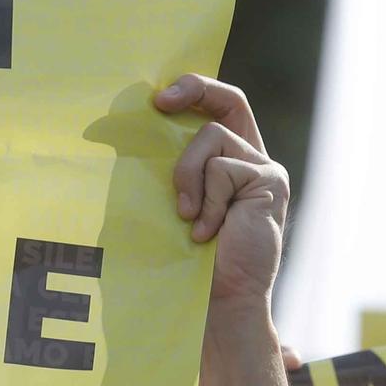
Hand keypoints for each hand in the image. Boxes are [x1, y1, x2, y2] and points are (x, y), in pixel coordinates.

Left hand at [155, 75, 289, 307]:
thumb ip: (171, 171)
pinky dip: (207, 201)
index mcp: (230, 159)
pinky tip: (208, 232)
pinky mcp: (270, 182)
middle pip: (230, 100)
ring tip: (188, 217)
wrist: (219, 298)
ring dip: (188, 176)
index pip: (220, 107)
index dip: (194, 90)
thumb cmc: (190, 256)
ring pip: (211, 137)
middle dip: (195, 88)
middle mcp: (252, 157)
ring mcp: (264, 169)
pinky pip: (222, 170)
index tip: (157, 98)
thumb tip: (115, 137)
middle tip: (160, 101)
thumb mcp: (176, 203)